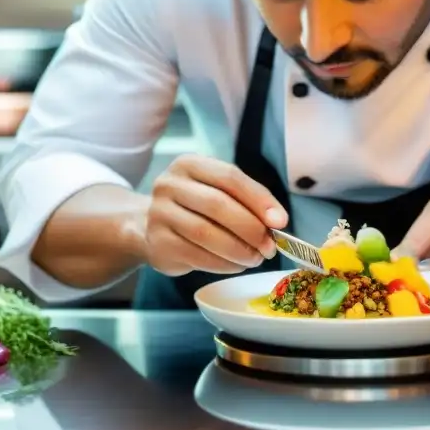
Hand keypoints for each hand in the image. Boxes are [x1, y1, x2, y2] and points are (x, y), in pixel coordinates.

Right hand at [145, 154, 287, 275]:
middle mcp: (169, 185)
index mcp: (189, 164)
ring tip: (255, 258)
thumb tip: (277, 222)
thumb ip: (245, 200)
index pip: (230, 177)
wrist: (148, 226)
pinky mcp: (158, 243)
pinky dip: (223, 264)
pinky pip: (197, 256)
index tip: (281, 221)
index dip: (259, 199)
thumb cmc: (194, 207)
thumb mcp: (216, 191)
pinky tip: (236, 265)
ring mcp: (159, 214)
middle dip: (251, 228)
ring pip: (207, 233)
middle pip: (218, 205)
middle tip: (270, 246)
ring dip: (239, 250)